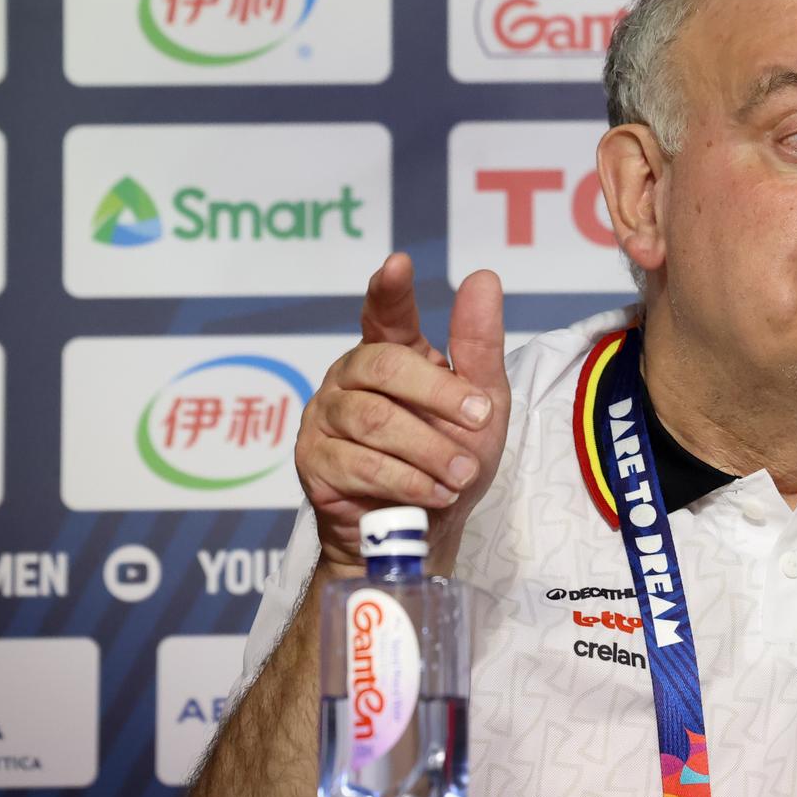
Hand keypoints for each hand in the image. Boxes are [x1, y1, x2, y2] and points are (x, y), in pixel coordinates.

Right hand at [294, 252, 510, 573]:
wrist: (425, 531)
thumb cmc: (451, 457)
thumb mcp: (482, 403)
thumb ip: (479, 345)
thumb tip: (483, 276)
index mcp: (389, 353)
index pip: (383, 312)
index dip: (389, 290)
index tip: (398, 265)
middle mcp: (350, 376)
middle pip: (385, 366)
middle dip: (439, 394)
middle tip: (481, 419)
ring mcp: (326, 416)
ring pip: (374, 420)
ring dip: (429, 449)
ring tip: (462, 474)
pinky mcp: (313, 460)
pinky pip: (359, 463)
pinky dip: (406, 479)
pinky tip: (434, 492)